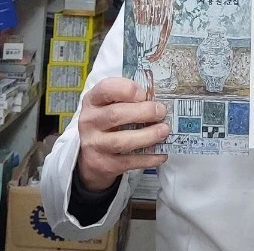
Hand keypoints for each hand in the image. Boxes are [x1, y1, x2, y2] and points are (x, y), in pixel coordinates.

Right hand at [77, 77, 170, 191]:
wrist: (89, 158)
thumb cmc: (106, 124)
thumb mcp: (108, 106)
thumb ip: (127, 100)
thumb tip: (157, 102)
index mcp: (92, 101)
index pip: (105, 89)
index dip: (127, 89)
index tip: (143, 94)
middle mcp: (90, 122)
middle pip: (115, 114)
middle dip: (143, 112)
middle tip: (161, 112)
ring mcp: (95, 145)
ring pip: (122, 141)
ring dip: (148, 135)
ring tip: (164, 131)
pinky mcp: (105, 164)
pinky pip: (130, 161)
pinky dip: (149, 158)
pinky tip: (161, 153)